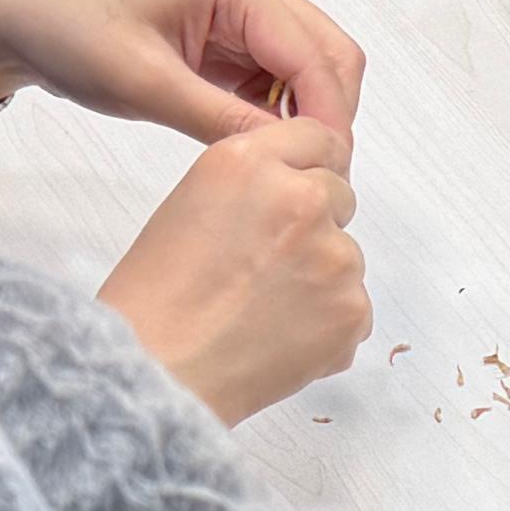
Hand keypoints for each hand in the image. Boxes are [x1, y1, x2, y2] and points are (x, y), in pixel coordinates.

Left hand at [0, 0, 366, 148]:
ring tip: (288, 169)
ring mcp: (242, 14)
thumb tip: (286, 160)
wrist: (16, 21)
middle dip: (330, 114)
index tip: (327, 173)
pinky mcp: (227, 40)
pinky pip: (275, 79)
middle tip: (315, 176)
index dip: (329, 116)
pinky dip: (279, 115)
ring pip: (309, 69)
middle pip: (328, 54)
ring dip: (307, 116)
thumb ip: (221, 121)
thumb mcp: (145, 84)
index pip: (313, 54)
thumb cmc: (69, 34)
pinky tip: (260, 150)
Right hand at [99, 119, 370, 424]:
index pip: (318, 138)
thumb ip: (254, 184)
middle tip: (267, 266)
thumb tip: (302, 191)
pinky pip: (354, 309)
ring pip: (346, 257)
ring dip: (320, 279)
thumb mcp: (192, 202)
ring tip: (262, 311)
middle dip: (315, 225)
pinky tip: (278, 339)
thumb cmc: (156, 299)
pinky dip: (327, 326)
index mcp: (249, 161)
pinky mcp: (353, 308)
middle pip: (339, 195)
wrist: (158, 372)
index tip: (304, 190)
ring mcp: (334, 254)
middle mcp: (300, 198)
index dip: (311, 169)